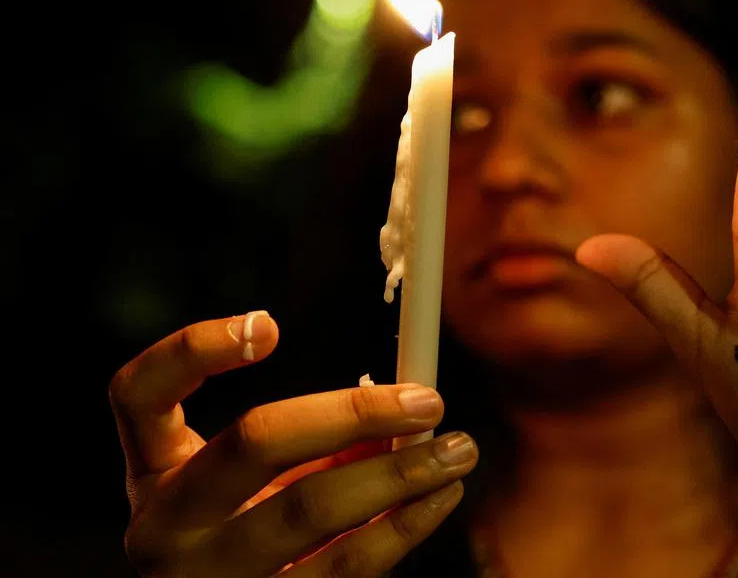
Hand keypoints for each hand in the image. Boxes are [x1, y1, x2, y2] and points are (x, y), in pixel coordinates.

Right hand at [109, 312, 477, 576]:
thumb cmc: (249, 535)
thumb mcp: (253, 485)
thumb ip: (309, 440)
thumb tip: (401, 413)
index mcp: (153, 476)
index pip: (139, 393)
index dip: (194, 348)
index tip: (270, 323)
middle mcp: (164, 530)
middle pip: (255, 441)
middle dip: (352, 412)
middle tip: (429, 401)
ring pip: (312, 510)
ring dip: (399, 474)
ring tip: (458, 451)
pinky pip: (345, 567)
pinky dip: (403, 529)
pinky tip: (439, 500)